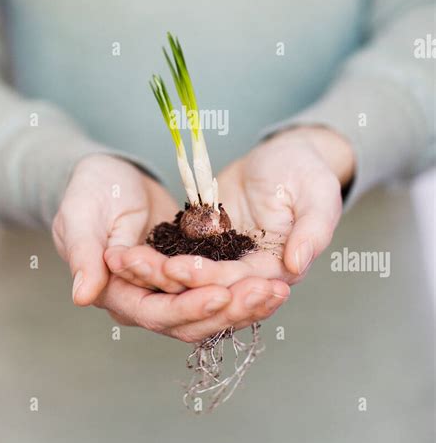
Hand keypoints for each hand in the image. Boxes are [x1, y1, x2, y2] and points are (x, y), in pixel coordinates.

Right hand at [53, 154, 289, 341]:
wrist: (108, 176)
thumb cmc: (88, 192)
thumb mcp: (79, 217)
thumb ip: (82, 255)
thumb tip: (83, 296)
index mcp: (115, 294)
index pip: (156, 312)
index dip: (188, 306)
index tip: (221, 294)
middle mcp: (145, 301)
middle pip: (191, 321)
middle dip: (231, 309)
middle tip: (268, 292)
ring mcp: (169, 292)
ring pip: (210, 311)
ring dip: (245, 304)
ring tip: (279, 291)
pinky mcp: (189, 278)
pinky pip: (219, 291)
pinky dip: (243, 289)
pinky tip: (272, 283)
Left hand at [117, 126, 353, 293]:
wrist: (287, 154)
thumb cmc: (308, 171)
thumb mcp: (319, 194)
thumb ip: (313, 230)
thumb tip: (296, 265)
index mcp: (279, 271)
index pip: (241, 284)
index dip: (211, 278)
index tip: (179, 268)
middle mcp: (248, 274)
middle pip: (207, 288)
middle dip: (171, 280)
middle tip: (137, 265)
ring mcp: (224, 261)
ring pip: (186, 278)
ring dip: (154, 273)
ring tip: (124, 259)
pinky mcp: (204, 245)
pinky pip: (175, 255)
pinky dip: (152, 256)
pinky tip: (125, 251)